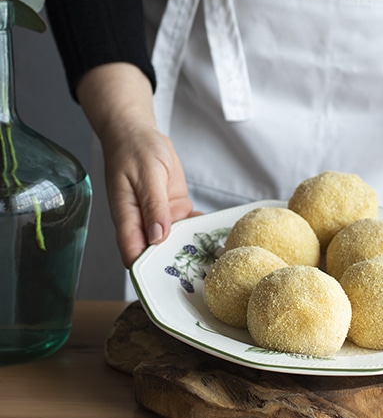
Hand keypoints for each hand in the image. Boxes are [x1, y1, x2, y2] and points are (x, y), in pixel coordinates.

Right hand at [77, 63, 196, 266]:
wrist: (139, 134)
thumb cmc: (136, 150)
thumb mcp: (147, 175)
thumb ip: (153, 205)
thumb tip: (156, 236)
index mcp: (127, 217)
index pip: (133, 252)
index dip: (146, 269)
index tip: (166, 283)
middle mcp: (142, 222)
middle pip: (155, 253)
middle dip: (174, 265)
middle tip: (200, 279)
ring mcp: (159, 217)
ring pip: (174, 242)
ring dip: (191, 250)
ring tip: (215, 264)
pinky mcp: (173, 210)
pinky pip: (188, 226)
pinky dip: (200, 231)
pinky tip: (218, 239)